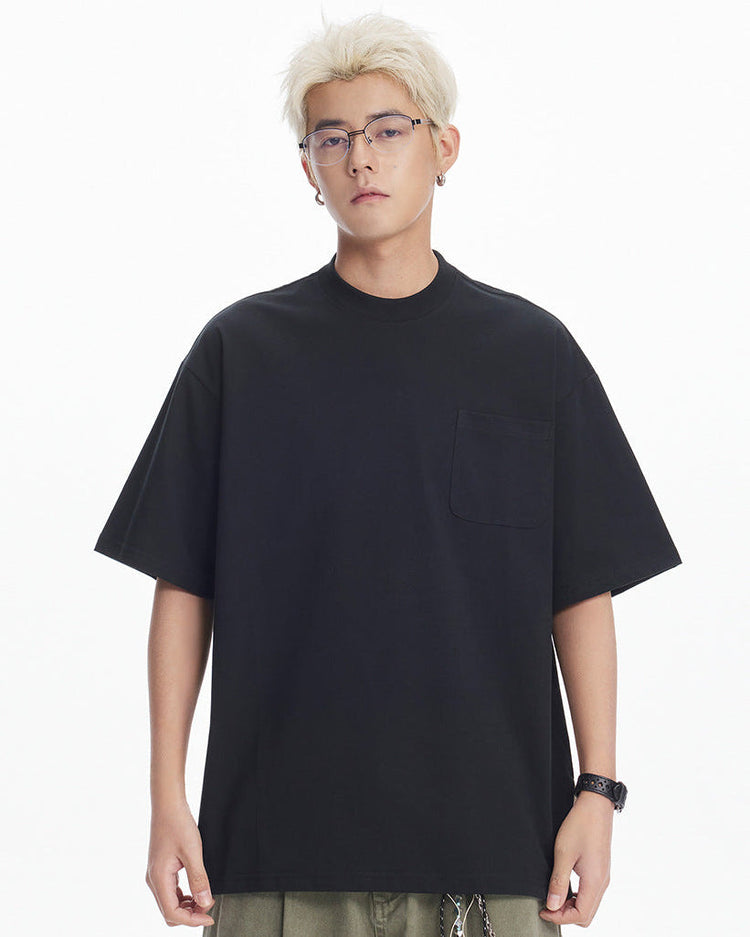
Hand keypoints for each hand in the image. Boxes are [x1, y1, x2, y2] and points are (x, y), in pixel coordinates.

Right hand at [145, 799, 215, 926]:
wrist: (168, 805)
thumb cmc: (178, 824)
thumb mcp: (192, 851)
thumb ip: (199, 878)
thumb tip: (205, 902)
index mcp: (158, 879)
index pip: (172, 913)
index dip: (192, 920)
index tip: (209, 916)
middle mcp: (154, 881)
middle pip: (169, 912)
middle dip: (190, 915)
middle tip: (209, 906)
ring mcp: (156, 875)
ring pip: (170, 903)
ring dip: (187, 906)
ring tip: (205, 898)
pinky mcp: (161, 870)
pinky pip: (170, 892)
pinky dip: (183, 896)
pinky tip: (196, 890)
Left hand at [538, 791, 612, 927]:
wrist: (596, 805)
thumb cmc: (580, 825)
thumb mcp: (563, 853)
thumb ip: (558, 881)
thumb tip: (552, 906)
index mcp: (595, 882)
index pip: (581, 915)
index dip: (560, 918)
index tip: (544, 910)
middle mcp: (603, 882)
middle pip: (587, 914)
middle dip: (566, 915)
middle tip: (548, 905)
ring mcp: (603, 876)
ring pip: (590, 905)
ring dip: (572, 906)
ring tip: (554, 896)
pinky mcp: (600, 869)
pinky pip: (591, 893)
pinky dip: (578, 896)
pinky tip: (565, 886)